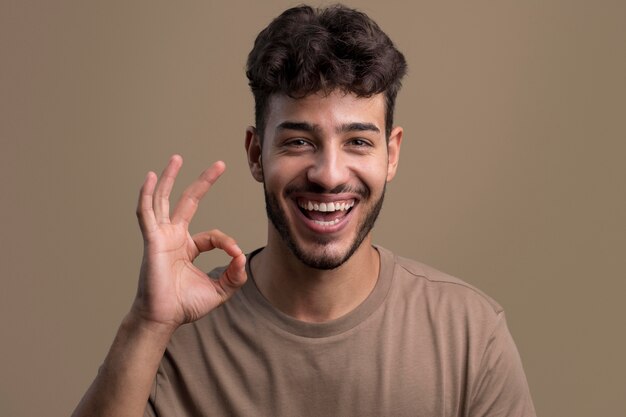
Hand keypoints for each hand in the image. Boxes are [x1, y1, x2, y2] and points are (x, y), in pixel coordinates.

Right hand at [131, 155, 246, 331]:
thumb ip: (234, 276)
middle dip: (203, 182)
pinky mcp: (151, 240)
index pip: (213, 235)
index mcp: (187, 247)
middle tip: (219, 164)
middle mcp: (173, 237)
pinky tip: (151, 177)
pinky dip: (147, 194)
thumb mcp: (219, 291)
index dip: (227, 242)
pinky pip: (146, 213)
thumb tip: (243, 257)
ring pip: (163, 200)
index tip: (236, 256)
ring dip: (171, 179)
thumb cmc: (185, 306)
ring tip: (177, 158)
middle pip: (188, 202)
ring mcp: (160, 236)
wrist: (164, 319)